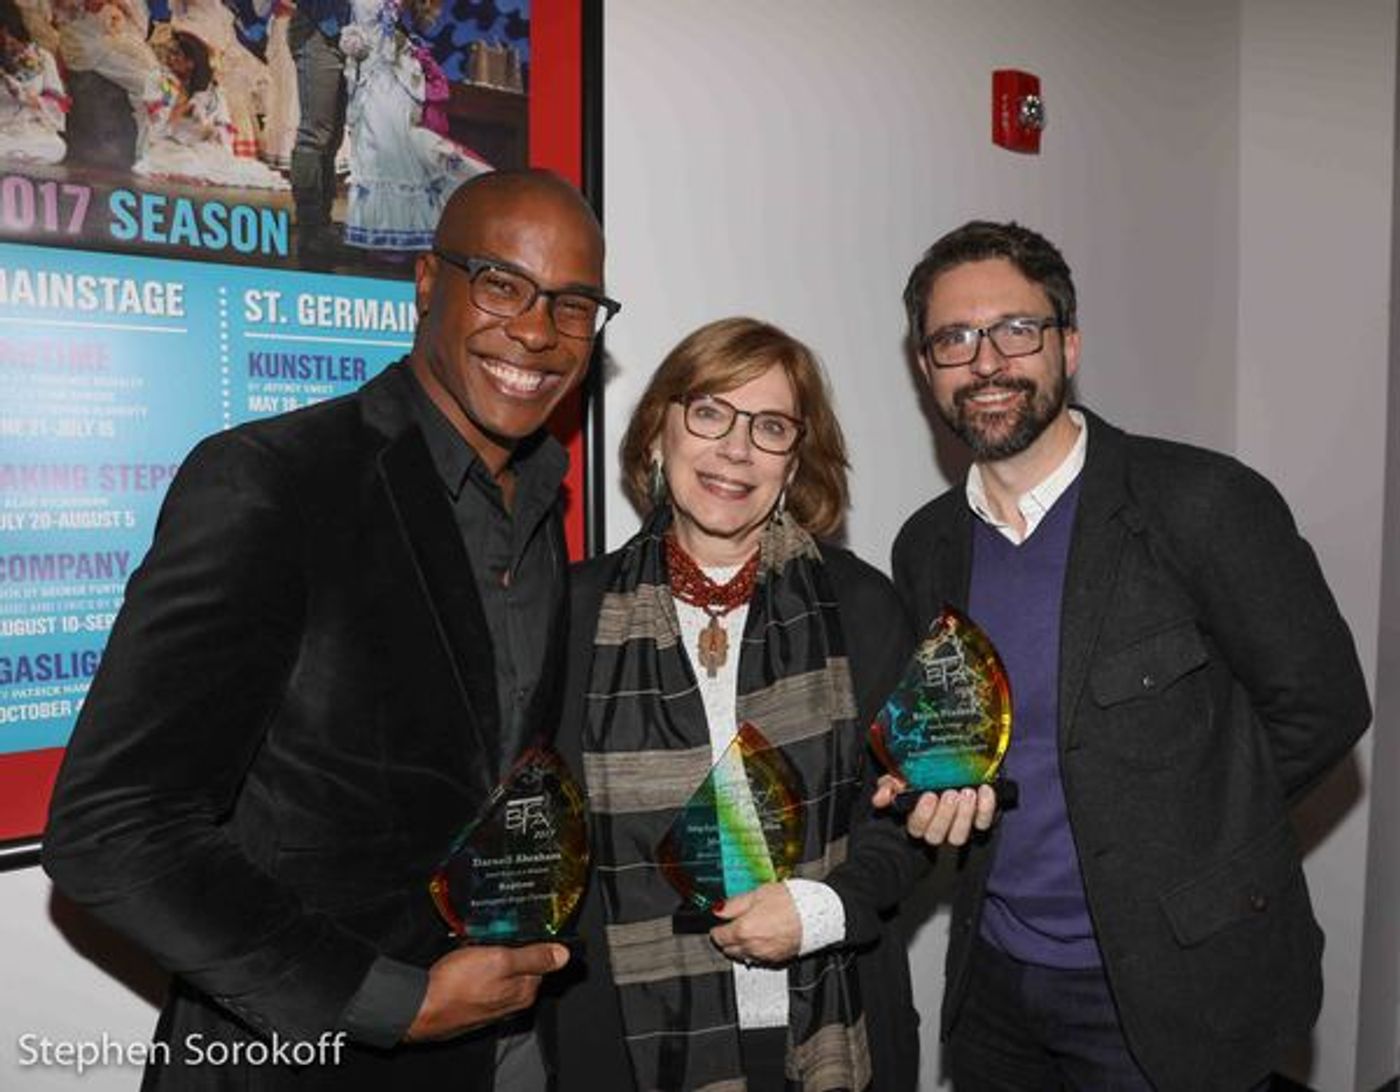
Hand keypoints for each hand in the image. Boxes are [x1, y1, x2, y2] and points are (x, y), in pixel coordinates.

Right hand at [405, 942, 568, 1041]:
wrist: (420, 1008)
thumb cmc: (456, 985)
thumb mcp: (499, 960)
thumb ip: (533, 957)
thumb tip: (564, 955)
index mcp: (524, 992)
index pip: (541, 962)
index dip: (530, 943)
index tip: (515, 933)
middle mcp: (511, 1003)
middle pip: (520, 968)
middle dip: (509, 951)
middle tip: (491, 939)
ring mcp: (491, 1007)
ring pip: (500, 974)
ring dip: (491, 959)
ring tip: (474, 950)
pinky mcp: (473, 1006)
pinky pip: (483, 982)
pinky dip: (477, 971)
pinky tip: (464, 964)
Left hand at [709, 882, 801, 964]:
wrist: (817, 914)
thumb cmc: (791, 902)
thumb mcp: (758, 893)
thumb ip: (735, 904)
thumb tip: (719, 909)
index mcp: (743, 930)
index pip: (718, 936)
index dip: (717, 927)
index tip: (720, 921)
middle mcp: (751, 947)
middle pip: (728, 949)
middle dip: (726, 938)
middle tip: (732, 924)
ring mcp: (763, 956)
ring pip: (741, 956)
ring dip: (739, 946)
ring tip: (747, 930)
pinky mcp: (776, 960)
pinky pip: (757, 959)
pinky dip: (754, 951)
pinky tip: (761, 938)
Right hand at [872, 774, 996, 846]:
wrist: (949, 774)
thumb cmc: (921, 780)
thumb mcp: (900, 780)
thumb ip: (888, 787)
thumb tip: (880, 798)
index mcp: (916, 821)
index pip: (917, 828)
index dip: (923, 815)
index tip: (929, 795)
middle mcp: (937, 829)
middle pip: (938, 836)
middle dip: (945, 815)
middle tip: (950, 793)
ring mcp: (958, 828)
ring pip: (959, 836)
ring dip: (965, 815)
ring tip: (966, 792)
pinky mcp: (978, 822)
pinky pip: (983, 823)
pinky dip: (986, 807)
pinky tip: (984, 790)